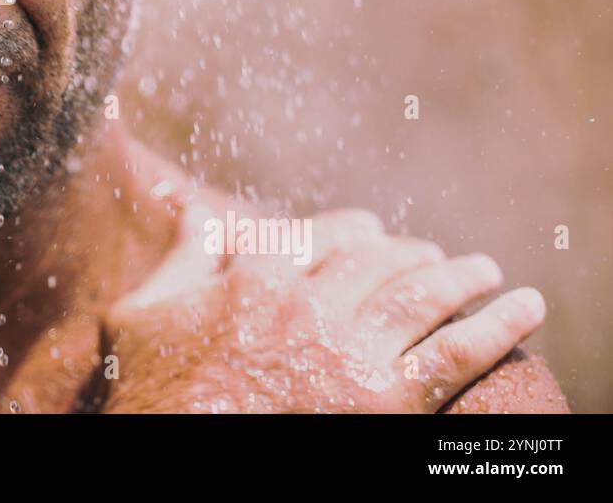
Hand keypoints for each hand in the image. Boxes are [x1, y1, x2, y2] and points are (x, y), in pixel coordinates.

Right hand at [100, 205, 546, 412]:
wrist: (180, 455)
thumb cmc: (153, 397)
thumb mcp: (140, 318)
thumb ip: (177, 260)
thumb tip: (192, 210)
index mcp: (254, 278)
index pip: (319, 233)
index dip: (352, 230)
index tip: (369, 233)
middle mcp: (308, 304)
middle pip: (378, 257)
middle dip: (410, 253)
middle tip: (434, 258)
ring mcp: (349, 351)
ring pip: (424, 292)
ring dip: (462, 275)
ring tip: (485, 272)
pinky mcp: (386, 402)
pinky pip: (458, 351)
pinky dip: (499, 323)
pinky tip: (525, 306)